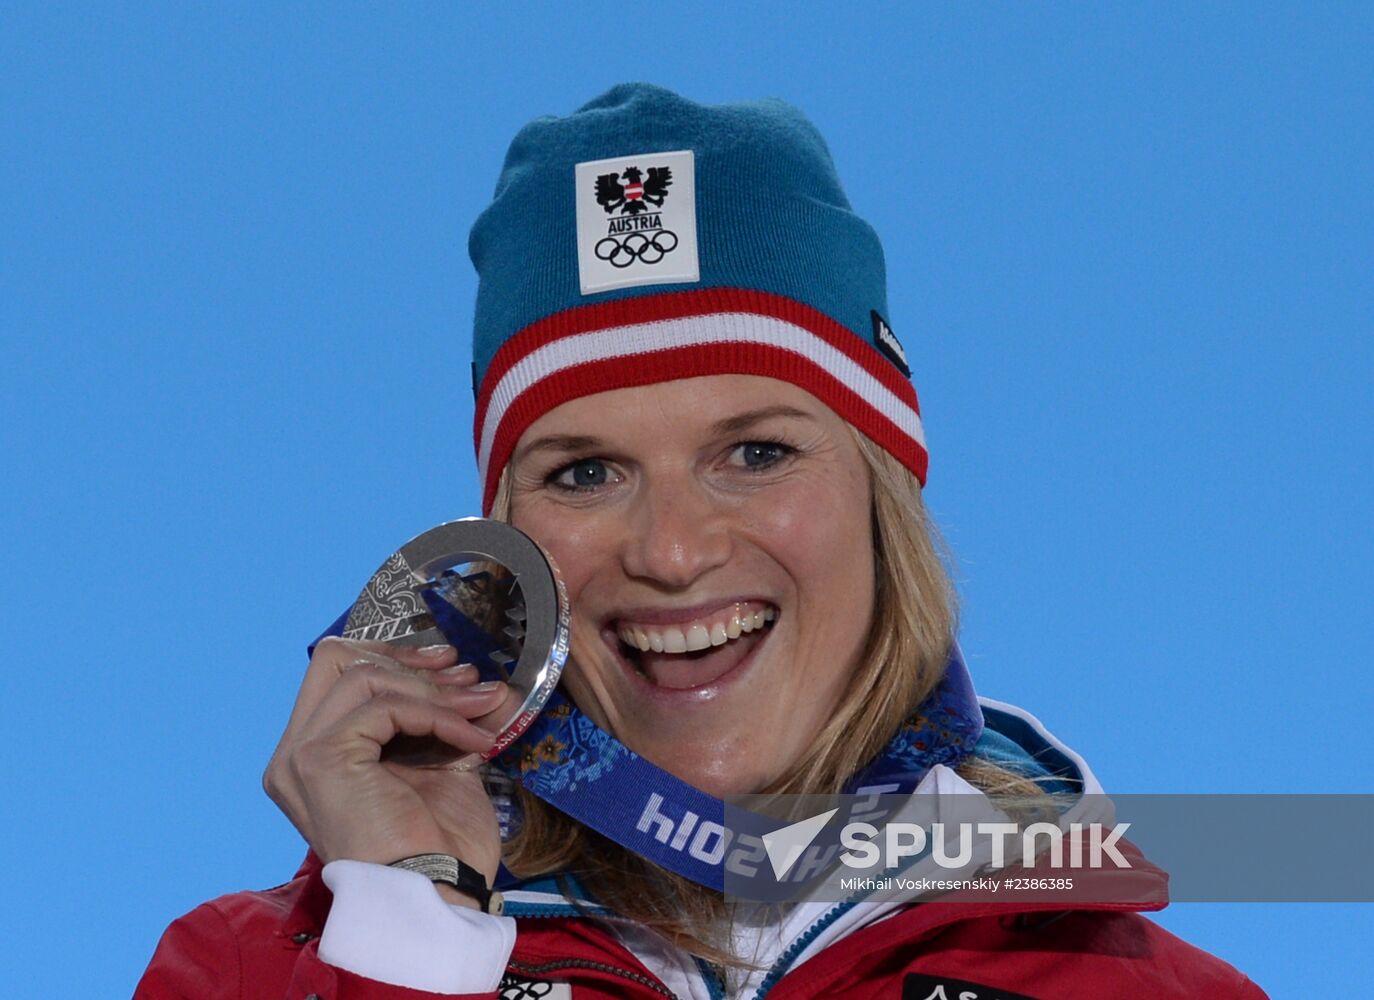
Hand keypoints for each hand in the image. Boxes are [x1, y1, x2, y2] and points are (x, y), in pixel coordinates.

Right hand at [263, 637, 521, 885]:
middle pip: (336, 659)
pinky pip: (385, 706)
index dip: (395, 659)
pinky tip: (469, 740)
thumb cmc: (439, 847)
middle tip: (462, 675)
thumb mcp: (443, 765)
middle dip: (405, 659)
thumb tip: (483, 683)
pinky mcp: (322, 758)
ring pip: (363, 676)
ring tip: (480, 708)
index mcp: (315, 755)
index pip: (340, 675)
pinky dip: (435, 713)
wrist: (434, 897)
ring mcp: (302, 755)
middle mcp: (294, 753)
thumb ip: (447, 719)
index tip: (449, 666)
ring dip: (433, 689)